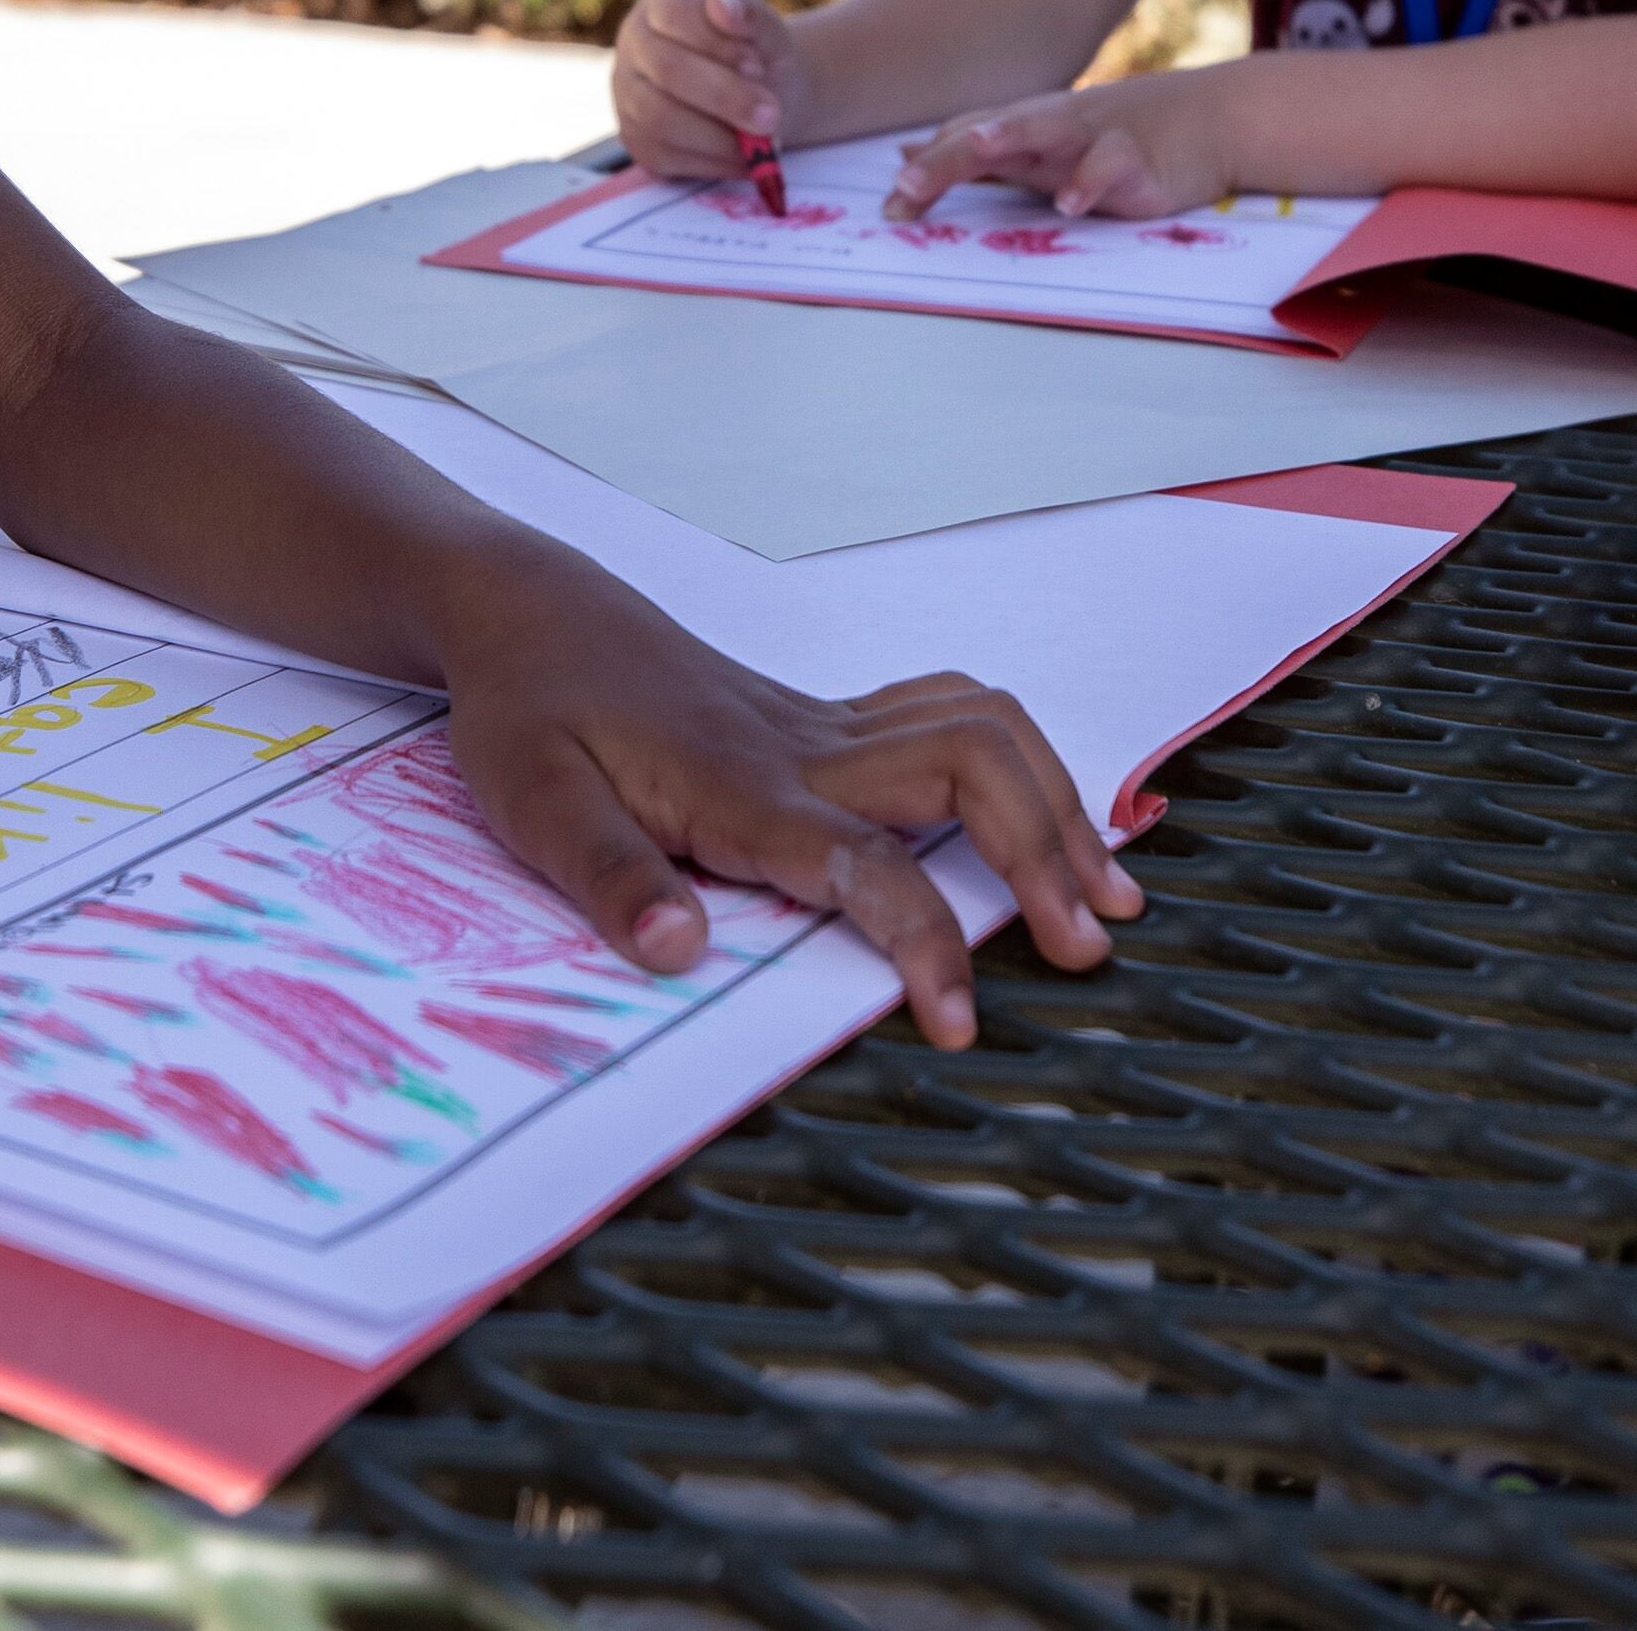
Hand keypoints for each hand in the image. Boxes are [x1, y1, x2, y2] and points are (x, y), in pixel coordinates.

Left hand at [429, 555, 1141, 1046]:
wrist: (533, 615)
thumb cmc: (530, 713)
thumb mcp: (535, 802)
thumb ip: (608, 875)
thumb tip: (679, 950)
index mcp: (740, 788)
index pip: (866, 863)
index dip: (927, 940)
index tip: (962, 1022)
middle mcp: (803, 750)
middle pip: (970, 764)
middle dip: (1045, 849)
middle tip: (1089, 943)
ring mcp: (824, 727)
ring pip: (981, 728)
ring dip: (1056, 801)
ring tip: (1106, 892)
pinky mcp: (828, 721)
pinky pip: (952, 715)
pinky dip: (1021, 760)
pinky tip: (1046, 815)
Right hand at [613, 0, 803, 180]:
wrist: (761, 98)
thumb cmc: (757, 57)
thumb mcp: (766, 32)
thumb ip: (750, 15)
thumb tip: (722, 7)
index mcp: (660, 6)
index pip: (673, 13)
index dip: (716, 41)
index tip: (758, 63)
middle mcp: (634, 46)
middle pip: (667, 70)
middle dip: (725, 96)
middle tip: (771, 115)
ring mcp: (628, 95)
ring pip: (661, 119)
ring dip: (720, 136)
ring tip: (765, 140)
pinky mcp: (637, 141)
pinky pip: (666, 157)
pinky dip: (714, 162)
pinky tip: (746, 159)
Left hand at [888, 74, 1236, 221]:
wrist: (1212, 118)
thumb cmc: (1119, 137)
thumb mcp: (1044, 146)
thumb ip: (982, 155)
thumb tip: (910, 155)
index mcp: (1024, 127)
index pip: (962, 139)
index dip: (924, 169)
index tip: (887, 210)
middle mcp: (1049, 125)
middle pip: (988, 134)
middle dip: (945, 159)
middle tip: (904, 187)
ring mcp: (1091, 135)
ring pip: (1041, 130)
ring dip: (1004, 138)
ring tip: (972, 151)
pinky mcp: (1136, 155)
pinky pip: (1109, 163)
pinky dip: (1088, 181)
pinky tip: (1069, 205)